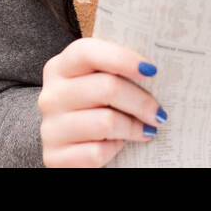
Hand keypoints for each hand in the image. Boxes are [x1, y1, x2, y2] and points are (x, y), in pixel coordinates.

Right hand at [39, 37, 165, 166]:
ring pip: (106, 122)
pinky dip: (114, 150)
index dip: (122, 58)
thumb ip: (114, 72)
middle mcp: (51, 95)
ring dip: (134, 128)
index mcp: (60, 68)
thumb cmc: (91, 108)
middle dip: (141, 101)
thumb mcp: (95, 83)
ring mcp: (50, 128)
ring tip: (147, 130)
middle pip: (106, 88)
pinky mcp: (55, 157)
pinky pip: (97, 152)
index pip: (87, 52)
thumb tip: (153, 70)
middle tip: (159, 113)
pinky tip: (119, 145)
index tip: (151, 70)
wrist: (68, 147)